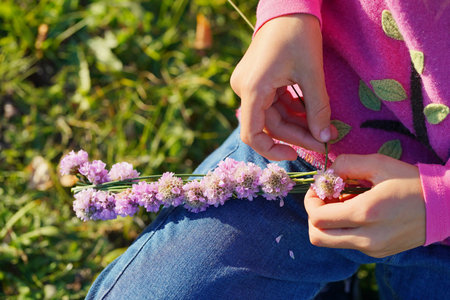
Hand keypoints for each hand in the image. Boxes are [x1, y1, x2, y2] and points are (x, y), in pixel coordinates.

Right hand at [230, 14, 335, 160]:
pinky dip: (292, 111)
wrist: (287, 7)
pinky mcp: (257, 82)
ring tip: (323, 128)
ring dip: (297, 124)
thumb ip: (318, 109)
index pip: (252, 134)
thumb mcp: (312, 74)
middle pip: (269, 125)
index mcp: (253, 89)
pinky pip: (273, 104)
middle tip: (324, 141)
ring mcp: (249, 85)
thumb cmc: (298, 34)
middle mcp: (245, 89)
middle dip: (297, 135)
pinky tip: (311, 114)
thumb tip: (325, 138)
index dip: (271, 150)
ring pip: (273, 116)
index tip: (296, 154)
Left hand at [304, 154, 425, 257]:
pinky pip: (347, 243)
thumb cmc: (411, 182)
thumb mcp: (379, 164)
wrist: (444, 207)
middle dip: (314, 215)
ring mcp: (372, 249)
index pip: (317, 217)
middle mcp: (367, 237)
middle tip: (325, 198)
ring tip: (342, 203)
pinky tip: (356, 212)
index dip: (311, 201)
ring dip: (327, 223)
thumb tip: (326, 173)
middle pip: (317, 236)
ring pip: (330, 242)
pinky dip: (342, 229)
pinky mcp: (378, 253)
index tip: (320, 187)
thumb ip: (346, 164)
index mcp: (366, 213)